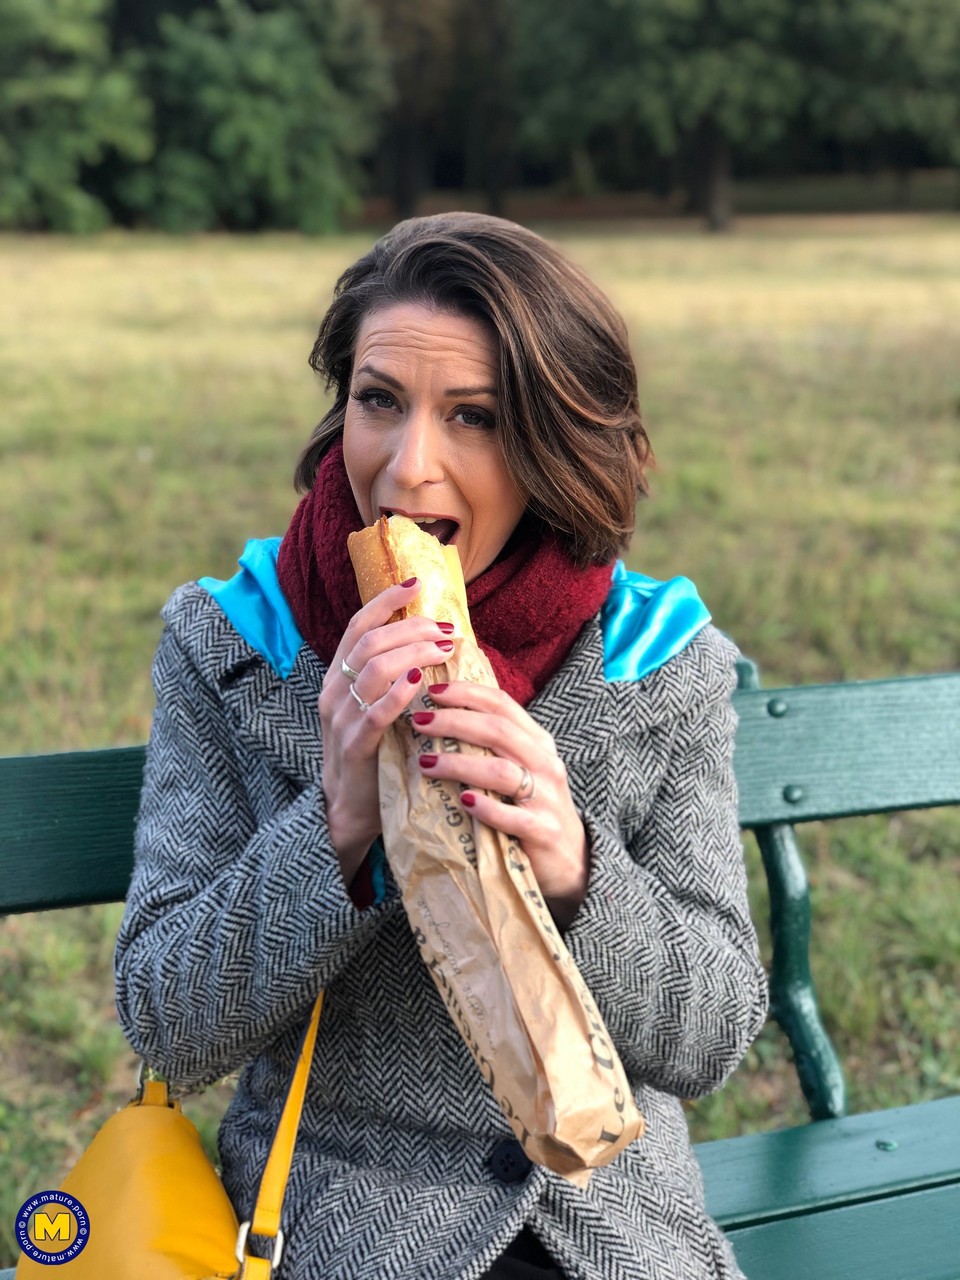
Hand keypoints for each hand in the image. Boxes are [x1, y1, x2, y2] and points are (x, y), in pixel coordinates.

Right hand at [319, 579, 456, 886]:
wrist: (352, 809)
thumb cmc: (376, 751)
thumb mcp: (379, 706)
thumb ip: (396, 674)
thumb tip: (436, 638)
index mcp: (340, 676)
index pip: (360, 625)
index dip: (386, 601)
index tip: (417, 584)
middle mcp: (334, 691)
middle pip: (371, 642)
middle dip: (412, 628)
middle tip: (448, 630)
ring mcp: (341, 719)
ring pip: (374, 669)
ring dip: (413, 653)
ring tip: (443, 649)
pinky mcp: (354, 748)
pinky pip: (373, 714)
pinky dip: (397, 695)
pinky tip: (419, 683)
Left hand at [413, 682, 589, 927]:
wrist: (570, 859)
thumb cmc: (533, 807)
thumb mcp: (521, 768)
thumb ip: (492, 745)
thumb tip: (441, 716)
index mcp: (538, 741)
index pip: (502, 704)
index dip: (467, 693)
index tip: (432, 692)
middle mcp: (545, 763)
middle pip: (498, 731)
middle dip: (454, 722)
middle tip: (419, 722)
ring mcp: (547, 797)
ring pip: (501, 771)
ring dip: (459, 765)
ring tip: (425, 764)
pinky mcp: (543, 831)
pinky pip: (512, 816)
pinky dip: (486, 808)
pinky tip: (462, 801)